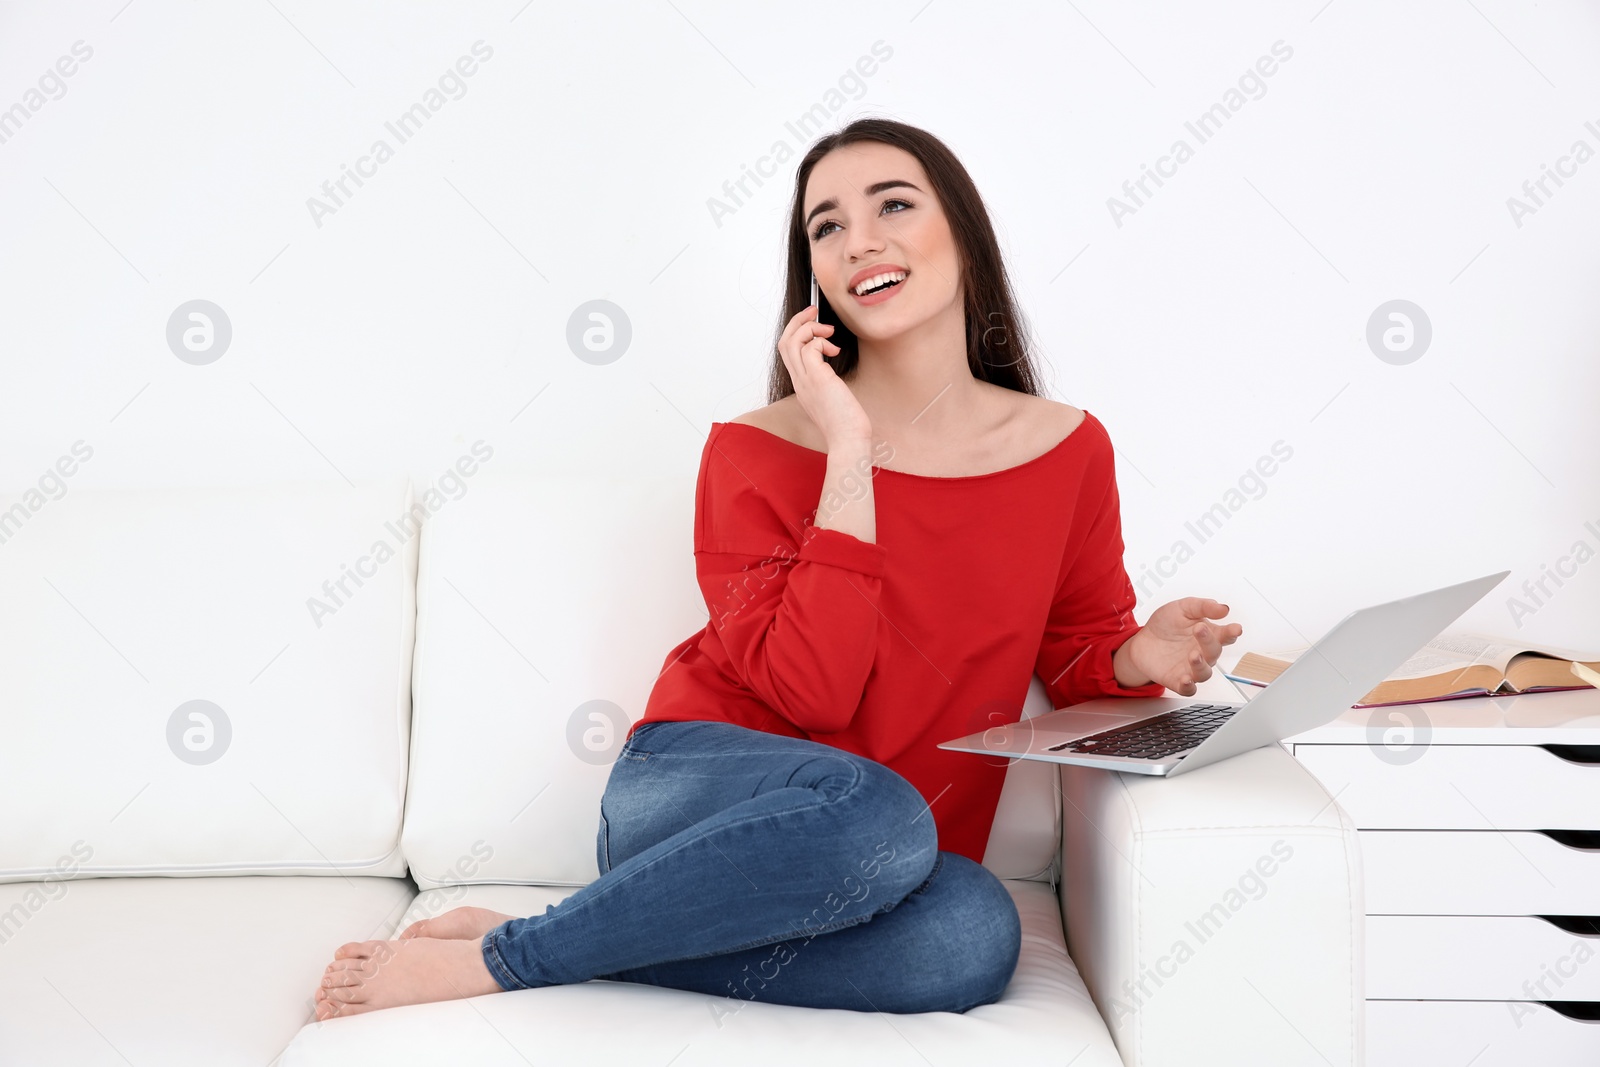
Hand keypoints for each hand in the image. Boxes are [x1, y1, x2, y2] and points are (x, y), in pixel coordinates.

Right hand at [777, 302, 870, 448]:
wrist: (848, 440)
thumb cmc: (846, 422)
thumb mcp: (833, 397)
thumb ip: (828, 381)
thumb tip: (833, 364)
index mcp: (801, 385)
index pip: (788, 352)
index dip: (797, 332)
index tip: (814, 323)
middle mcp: (799, 381)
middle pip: (784, 342)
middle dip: (798, 321)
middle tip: (814, 312)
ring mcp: (805, 380)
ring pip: (792, 341)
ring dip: (809, 328)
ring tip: (829, 332)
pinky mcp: (817, 379)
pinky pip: (809, 348)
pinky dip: (821, 341)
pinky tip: (835, 351)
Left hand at [1122, 598, 1241, 695]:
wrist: (1142, 640)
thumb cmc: (1165, 624)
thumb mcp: (1182, 608)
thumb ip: (1203, 607)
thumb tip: (1224, 608)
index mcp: (1208, 635)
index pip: (1226, 635)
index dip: (1232, 633)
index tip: (1235, 629)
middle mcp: (1203, 653)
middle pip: (1214, 652)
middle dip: (1209, 641)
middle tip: (1200, 629)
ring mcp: (1191, 668)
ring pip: (1204, 673)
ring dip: (1201, 665)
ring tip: (1193, 655)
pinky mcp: (1177, 680)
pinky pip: (1188, 689)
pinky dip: (1188, 686)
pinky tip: (1185, 679)